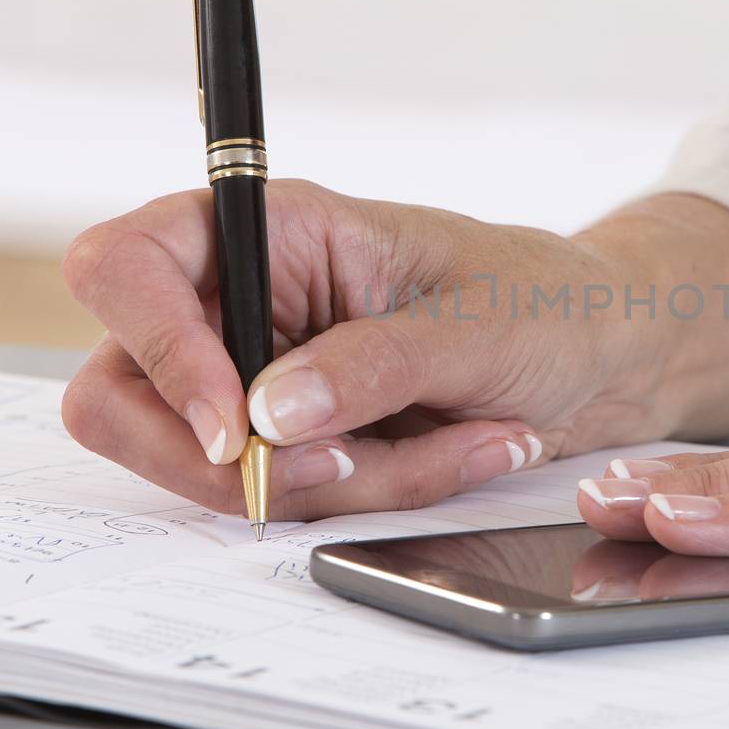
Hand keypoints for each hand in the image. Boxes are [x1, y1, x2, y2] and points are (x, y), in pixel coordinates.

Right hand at [60, 181, 728, 520]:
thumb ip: (374, 362)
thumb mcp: (476, 323)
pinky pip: (278, 497)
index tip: (235, 426)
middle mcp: (242, 300)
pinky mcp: (289, 442)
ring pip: (204, 466)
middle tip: (342, 464)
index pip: (127, 267)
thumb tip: (270, 413)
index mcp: (271, 229)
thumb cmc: (547, 301)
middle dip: (223, 458)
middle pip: (125, 393)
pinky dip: (362, 499)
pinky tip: (453, 454)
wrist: (603, 354)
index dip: (155, 348)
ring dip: (325, 483)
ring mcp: (255, 379)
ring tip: (451, 445)